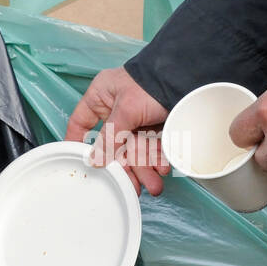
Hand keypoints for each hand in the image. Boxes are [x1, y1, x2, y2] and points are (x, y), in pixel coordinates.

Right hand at [64, 65, 170, 194]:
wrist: (188, 78)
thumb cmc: (152, 82)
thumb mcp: (126, 109)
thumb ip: (109, 137)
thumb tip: (94, 161)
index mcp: (102, 97)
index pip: (81, 122)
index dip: (77, 143)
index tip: (78, 164)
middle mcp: (117, 110)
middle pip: (113, 146)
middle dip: (125, 167)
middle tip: (131, 186)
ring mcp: (136, 119)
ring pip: (135, 150)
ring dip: (145, 169)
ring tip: (154, 186)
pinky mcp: (155, 126)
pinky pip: (152, 149)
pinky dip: (157, 160)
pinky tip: (162, 169)